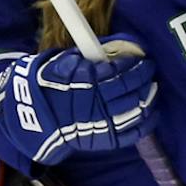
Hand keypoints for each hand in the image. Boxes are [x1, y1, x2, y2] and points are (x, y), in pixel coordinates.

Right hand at [0, 35, 156, 168]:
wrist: (32, 118)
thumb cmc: (50, 85)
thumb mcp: (64, 62)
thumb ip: (90, 55)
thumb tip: (116, 45)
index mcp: (86, 81)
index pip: (120, 71)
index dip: (135, 65)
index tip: (143, 59)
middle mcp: (96, 103)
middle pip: (131, 89)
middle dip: (145, 77)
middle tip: (150, 69)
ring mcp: (101, 124)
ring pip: (136, 110)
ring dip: (149, 97)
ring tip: (153, 88)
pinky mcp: (104, 141)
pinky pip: (133, 133)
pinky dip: (147, 122)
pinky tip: (152, 112)